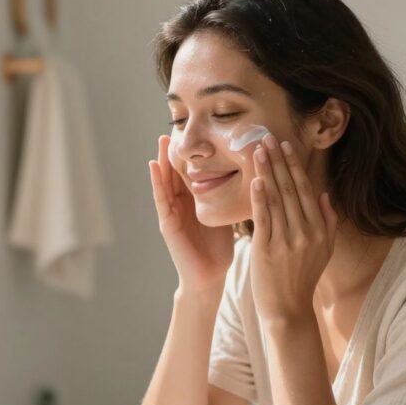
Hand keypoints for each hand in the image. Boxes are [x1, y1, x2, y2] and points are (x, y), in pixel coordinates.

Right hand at [149, 135, 234, 292]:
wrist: (209, 277)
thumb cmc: (218, 249)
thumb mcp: (224, 216)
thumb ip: (228, 197)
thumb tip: (252, 176)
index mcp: (195, 202)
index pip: (192, 172)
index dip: (192, 153)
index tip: (196, 132)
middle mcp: (181, 204)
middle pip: (176, 172)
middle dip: (175, 152)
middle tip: (174, 127)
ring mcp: (172, 213)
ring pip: (166, 181)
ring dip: (162, 161)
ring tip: (162, 140)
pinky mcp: (167, 223)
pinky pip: (160, 199)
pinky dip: (156, 182)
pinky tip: (154, 166)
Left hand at [248, 134, 337, 320]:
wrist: (288, 310)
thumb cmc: (302, 279)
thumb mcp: (323, 250)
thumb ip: (328, 222)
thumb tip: (323, 194)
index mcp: (319, 229)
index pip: (305, 189)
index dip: (294, 165)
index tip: (286, 145)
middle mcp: (306, 232)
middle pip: (290, 189)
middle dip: (279, 161)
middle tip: (268, 137)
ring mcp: (287, 241)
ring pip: (276, 199)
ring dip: (267, 172)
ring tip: (258, 150)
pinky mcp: (268, 250)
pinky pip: (264, 218)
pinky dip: (260, 198)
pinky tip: (256, 180)